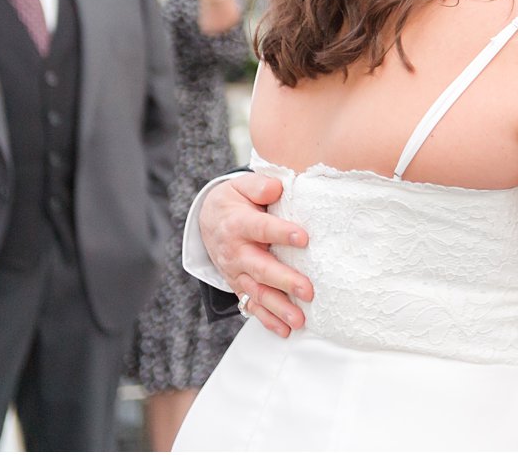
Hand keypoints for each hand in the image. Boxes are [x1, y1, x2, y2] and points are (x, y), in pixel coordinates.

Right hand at [202, 175, 313, 336]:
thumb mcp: (241, 186)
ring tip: (299, 320)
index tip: (304, 238)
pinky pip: (252, 306)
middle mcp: (236, 252)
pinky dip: (267, 320)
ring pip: (257, 293)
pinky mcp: (239, 285)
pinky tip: (285, 331)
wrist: (209, 220)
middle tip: (308, 291)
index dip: (281, 233)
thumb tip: (275, 189)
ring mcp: (236, 272)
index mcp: (237, 224)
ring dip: (278, 308)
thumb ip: (259, 186)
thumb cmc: (235, 201)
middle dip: (284, 281)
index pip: (260, 228)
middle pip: (260, 268)